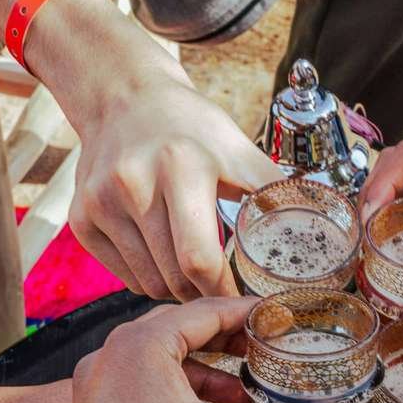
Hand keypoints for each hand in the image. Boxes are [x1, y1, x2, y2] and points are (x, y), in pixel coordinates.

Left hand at [47, 298, 369, 402]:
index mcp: (142, 345)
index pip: (208, 311)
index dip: (253, 317)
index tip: (285, 324)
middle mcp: (114, 358)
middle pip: (186, 336)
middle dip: (233, 351)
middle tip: (271, 357)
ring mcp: (99, 390)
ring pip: (167, 369)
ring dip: (210, 382)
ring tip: (250, 401)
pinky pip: (148, 395)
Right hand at [68, 59, 279, 301]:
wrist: (125, 99)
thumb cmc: (191, 128)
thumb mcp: (238, 148)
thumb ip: (276, 191)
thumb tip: (320, 231)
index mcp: (181, 167)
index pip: (199, 258)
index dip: (224, 290)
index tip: (244, 303)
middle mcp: (134, 184)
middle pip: (174, 277)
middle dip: (204, 295)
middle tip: (225, 294)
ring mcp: (101, 203)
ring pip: (149, 282)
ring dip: (177, 290)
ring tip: (197, 276)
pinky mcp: (81, 217)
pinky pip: (124, 275)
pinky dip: (149, 279)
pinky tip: (164, 258)